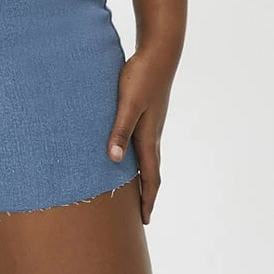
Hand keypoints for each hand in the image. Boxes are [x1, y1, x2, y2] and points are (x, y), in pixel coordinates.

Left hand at [106, 46, 176, 224]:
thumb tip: (114, 160)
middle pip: (151, 173)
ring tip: (134, 192)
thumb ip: (120, 130)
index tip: (144, 221)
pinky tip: (127, 156)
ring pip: (147, 159)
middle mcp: (152, 135)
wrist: (160, 52)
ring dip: (143, 179)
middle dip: (147, 195)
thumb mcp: (127, 104)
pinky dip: (137, 159)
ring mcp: (152, 125)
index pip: (150, 177)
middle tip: (141, 215)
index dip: (147, 200)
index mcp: (148, 137)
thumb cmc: (141, 77)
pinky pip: (143, 145)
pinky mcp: (148, 114)